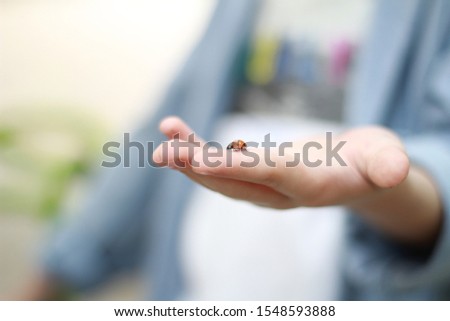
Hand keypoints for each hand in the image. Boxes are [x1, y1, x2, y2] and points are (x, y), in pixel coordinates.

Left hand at [153, 116, 441, 245]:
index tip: (201, 161)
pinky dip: (197, 147)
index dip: (237, 169)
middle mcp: (278, 192)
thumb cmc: (371, 163)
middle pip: (234, 182)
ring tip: (166, 131)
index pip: (270, 177)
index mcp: (309, 186)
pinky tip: (177, 130)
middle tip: (165, 152)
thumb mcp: (386, 161)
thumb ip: (387, 165)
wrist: (356, 173)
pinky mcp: (253, 173)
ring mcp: (263, 185)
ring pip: (220, 174)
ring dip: (189, 155)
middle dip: (198, 168)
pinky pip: (220, 163)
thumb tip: (396, 170)